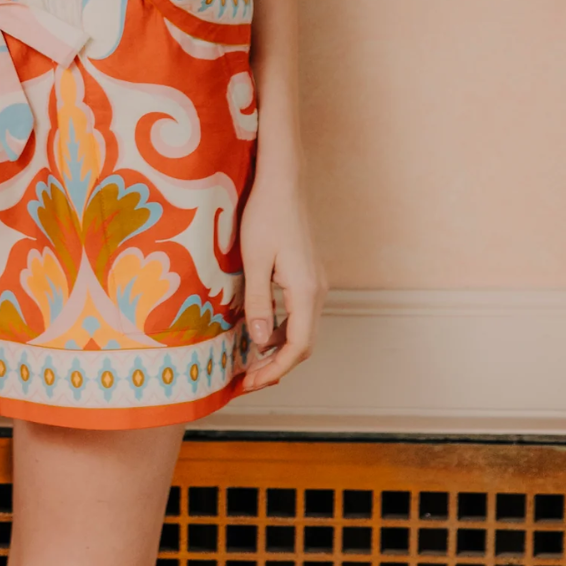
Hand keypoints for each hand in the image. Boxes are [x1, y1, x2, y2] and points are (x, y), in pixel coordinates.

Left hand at [238, 171, 326, 392]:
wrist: (283, 182)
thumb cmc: (265, 215)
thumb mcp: (254, 259)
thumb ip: (257, 302)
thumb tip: (258, 341)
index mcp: (306, 291)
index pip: (297, 347)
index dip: (275, 369)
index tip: (252, 382)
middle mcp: (318, 291)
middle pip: (303, 343)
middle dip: (276, 365)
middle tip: (248, 379)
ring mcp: (316, 283)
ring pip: (302, 329)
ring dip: (278, 348)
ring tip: (249, 359)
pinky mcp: (309, 275)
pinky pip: (299, 313)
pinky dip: (281, 328)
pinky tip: (258, 330)